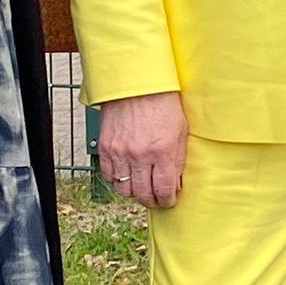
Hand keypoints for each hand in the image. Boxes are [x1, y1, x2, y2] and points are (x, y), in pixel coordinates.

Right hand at [97, 91, 187, 207]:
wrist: (136, 83)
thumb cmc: (162, 102)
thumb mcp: (181, 130)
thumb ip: (178, 159)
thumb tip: (176, 182)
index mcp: (161, 151)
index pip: (163, 190)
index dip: (167, 200)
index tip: (169, 201)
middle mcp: (139, 155)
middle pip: (142, 194)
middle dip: (151, 201)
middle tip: (156, 199)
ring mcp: (119, 152)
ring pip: (123, 189)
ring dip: (133, 192)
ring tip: (141, 187)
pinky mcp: (105, 148)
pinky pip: (108, 176)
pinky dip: (117, 180)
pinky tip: (126, 175)